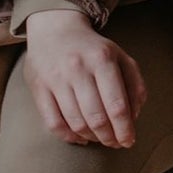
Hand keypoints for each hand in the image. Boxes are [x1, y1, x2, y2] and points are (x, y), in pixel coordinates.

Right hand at [22, 10, 147, 147]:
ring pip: (76, 123)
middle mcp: (77, 68)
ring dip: (91, 138)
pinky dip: (69, 136)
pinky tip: (80, 137)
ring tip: (99, 138)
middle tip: (115, 143)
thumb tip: (133, 117)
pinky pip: (53, 123)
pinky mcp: (38, 87)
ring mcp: (55, 78)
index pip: (117, 105)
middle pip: (97, 118)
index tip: (129, 141)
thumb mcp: (121, 57)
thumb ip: (135, 85)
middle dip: (109, 137)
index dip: (125, 129)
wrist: (55, 29)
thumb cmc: (93, 49)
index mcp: (102, 59)